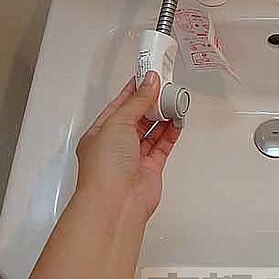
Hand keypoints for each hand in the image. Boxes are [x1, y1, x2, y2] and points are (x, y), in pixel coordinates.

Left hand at [75, 72, 181, 218]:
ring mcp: (134, 157)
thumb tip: (150, 83)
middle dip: (151, 102)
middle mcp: (116, 144)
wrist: (117, 203)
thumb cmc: (105, 168)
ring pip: (151, 131)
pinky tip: (177, 121)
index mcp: (101, 131)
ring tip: (175, 100)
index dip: (134, 89)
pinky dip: (171, 132)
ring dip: (163, 116)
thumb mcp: (118, 124)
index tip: (149, 75)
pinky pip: (162, 145)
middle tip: (166, 86)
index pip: (119, 104)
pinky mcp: (150, 168)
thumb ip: (137, 102)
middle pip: (137, 116)